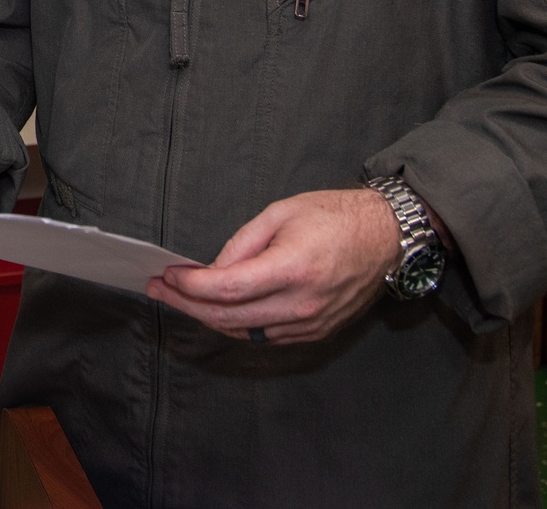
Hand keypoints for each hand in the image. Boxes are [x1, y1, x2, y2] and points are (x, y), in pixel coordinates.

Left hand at [145, 188, 401, 345]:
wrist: (385, 238)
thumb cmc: (335, 215)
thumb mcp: (284, 211)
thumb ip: (244, 241)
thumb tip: (213, 269)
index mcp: (293, 267)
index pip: (228, 288)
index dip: (191, 286)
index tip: (168, 275)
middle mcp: (300, 304)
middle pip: (229, 317)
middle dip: (187, 305)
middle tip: (160, 290)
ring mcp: (309, 324)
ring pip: (243, 332)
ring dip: (208, 317)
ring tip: (182, 299)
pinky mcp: (314, 333)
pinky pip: (264, 335)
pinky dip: (237, 323)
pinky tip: (218, 308)